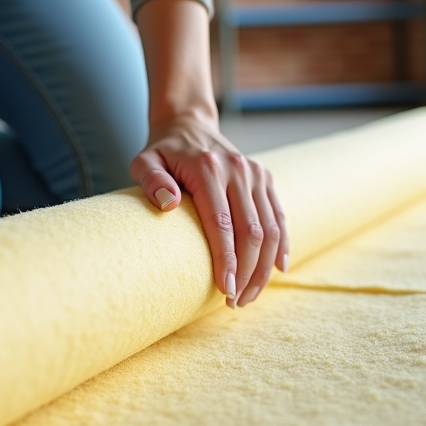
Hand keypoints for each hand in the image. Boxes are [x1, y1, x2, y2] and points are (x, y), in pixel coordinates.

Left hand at [131, 112, 288, 307]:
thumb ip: (151, 181)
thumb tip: (168, 205)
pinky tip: (277, 270)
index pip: (222, 223)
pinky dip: (281, 245)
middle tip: (235, 302)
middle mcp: (238, 170)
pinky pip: (279, 216)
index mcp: (208, 169)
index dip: (226, 259)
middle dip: (247, 272)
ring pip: (270, 228)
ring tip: (249, 295)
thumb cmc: (162, 151)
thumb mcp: (144, 161)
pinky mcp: (265, 178)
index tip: (225, 289)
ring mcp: (255, 173)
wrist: (188, 123)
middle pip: (252, 231)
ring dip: (264, 267)